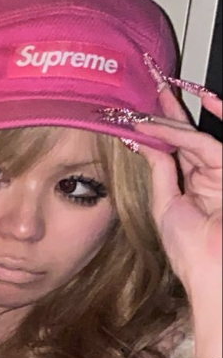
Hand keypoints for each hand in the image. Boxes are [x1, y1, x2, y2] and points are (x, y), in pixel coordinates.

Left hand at [136, 85, 221, 306]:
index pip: (177, 147)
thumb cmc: (191, 251)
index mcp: (195, 183)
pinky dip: (185, 134)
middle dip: (169, 111)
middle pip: (188, 135)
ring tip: (146, 106)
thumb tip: (144, 143)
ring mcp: (222, 171)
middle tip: (150, 86)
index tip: (142, 107)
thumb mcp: (166, 205)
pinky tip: (168, 120)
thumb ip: (160, 172)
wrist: (211, 271)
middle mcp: (210, 173)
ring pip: (195, 137)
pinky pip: (207, 145)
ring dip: (171, 120)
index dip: (162, 125)